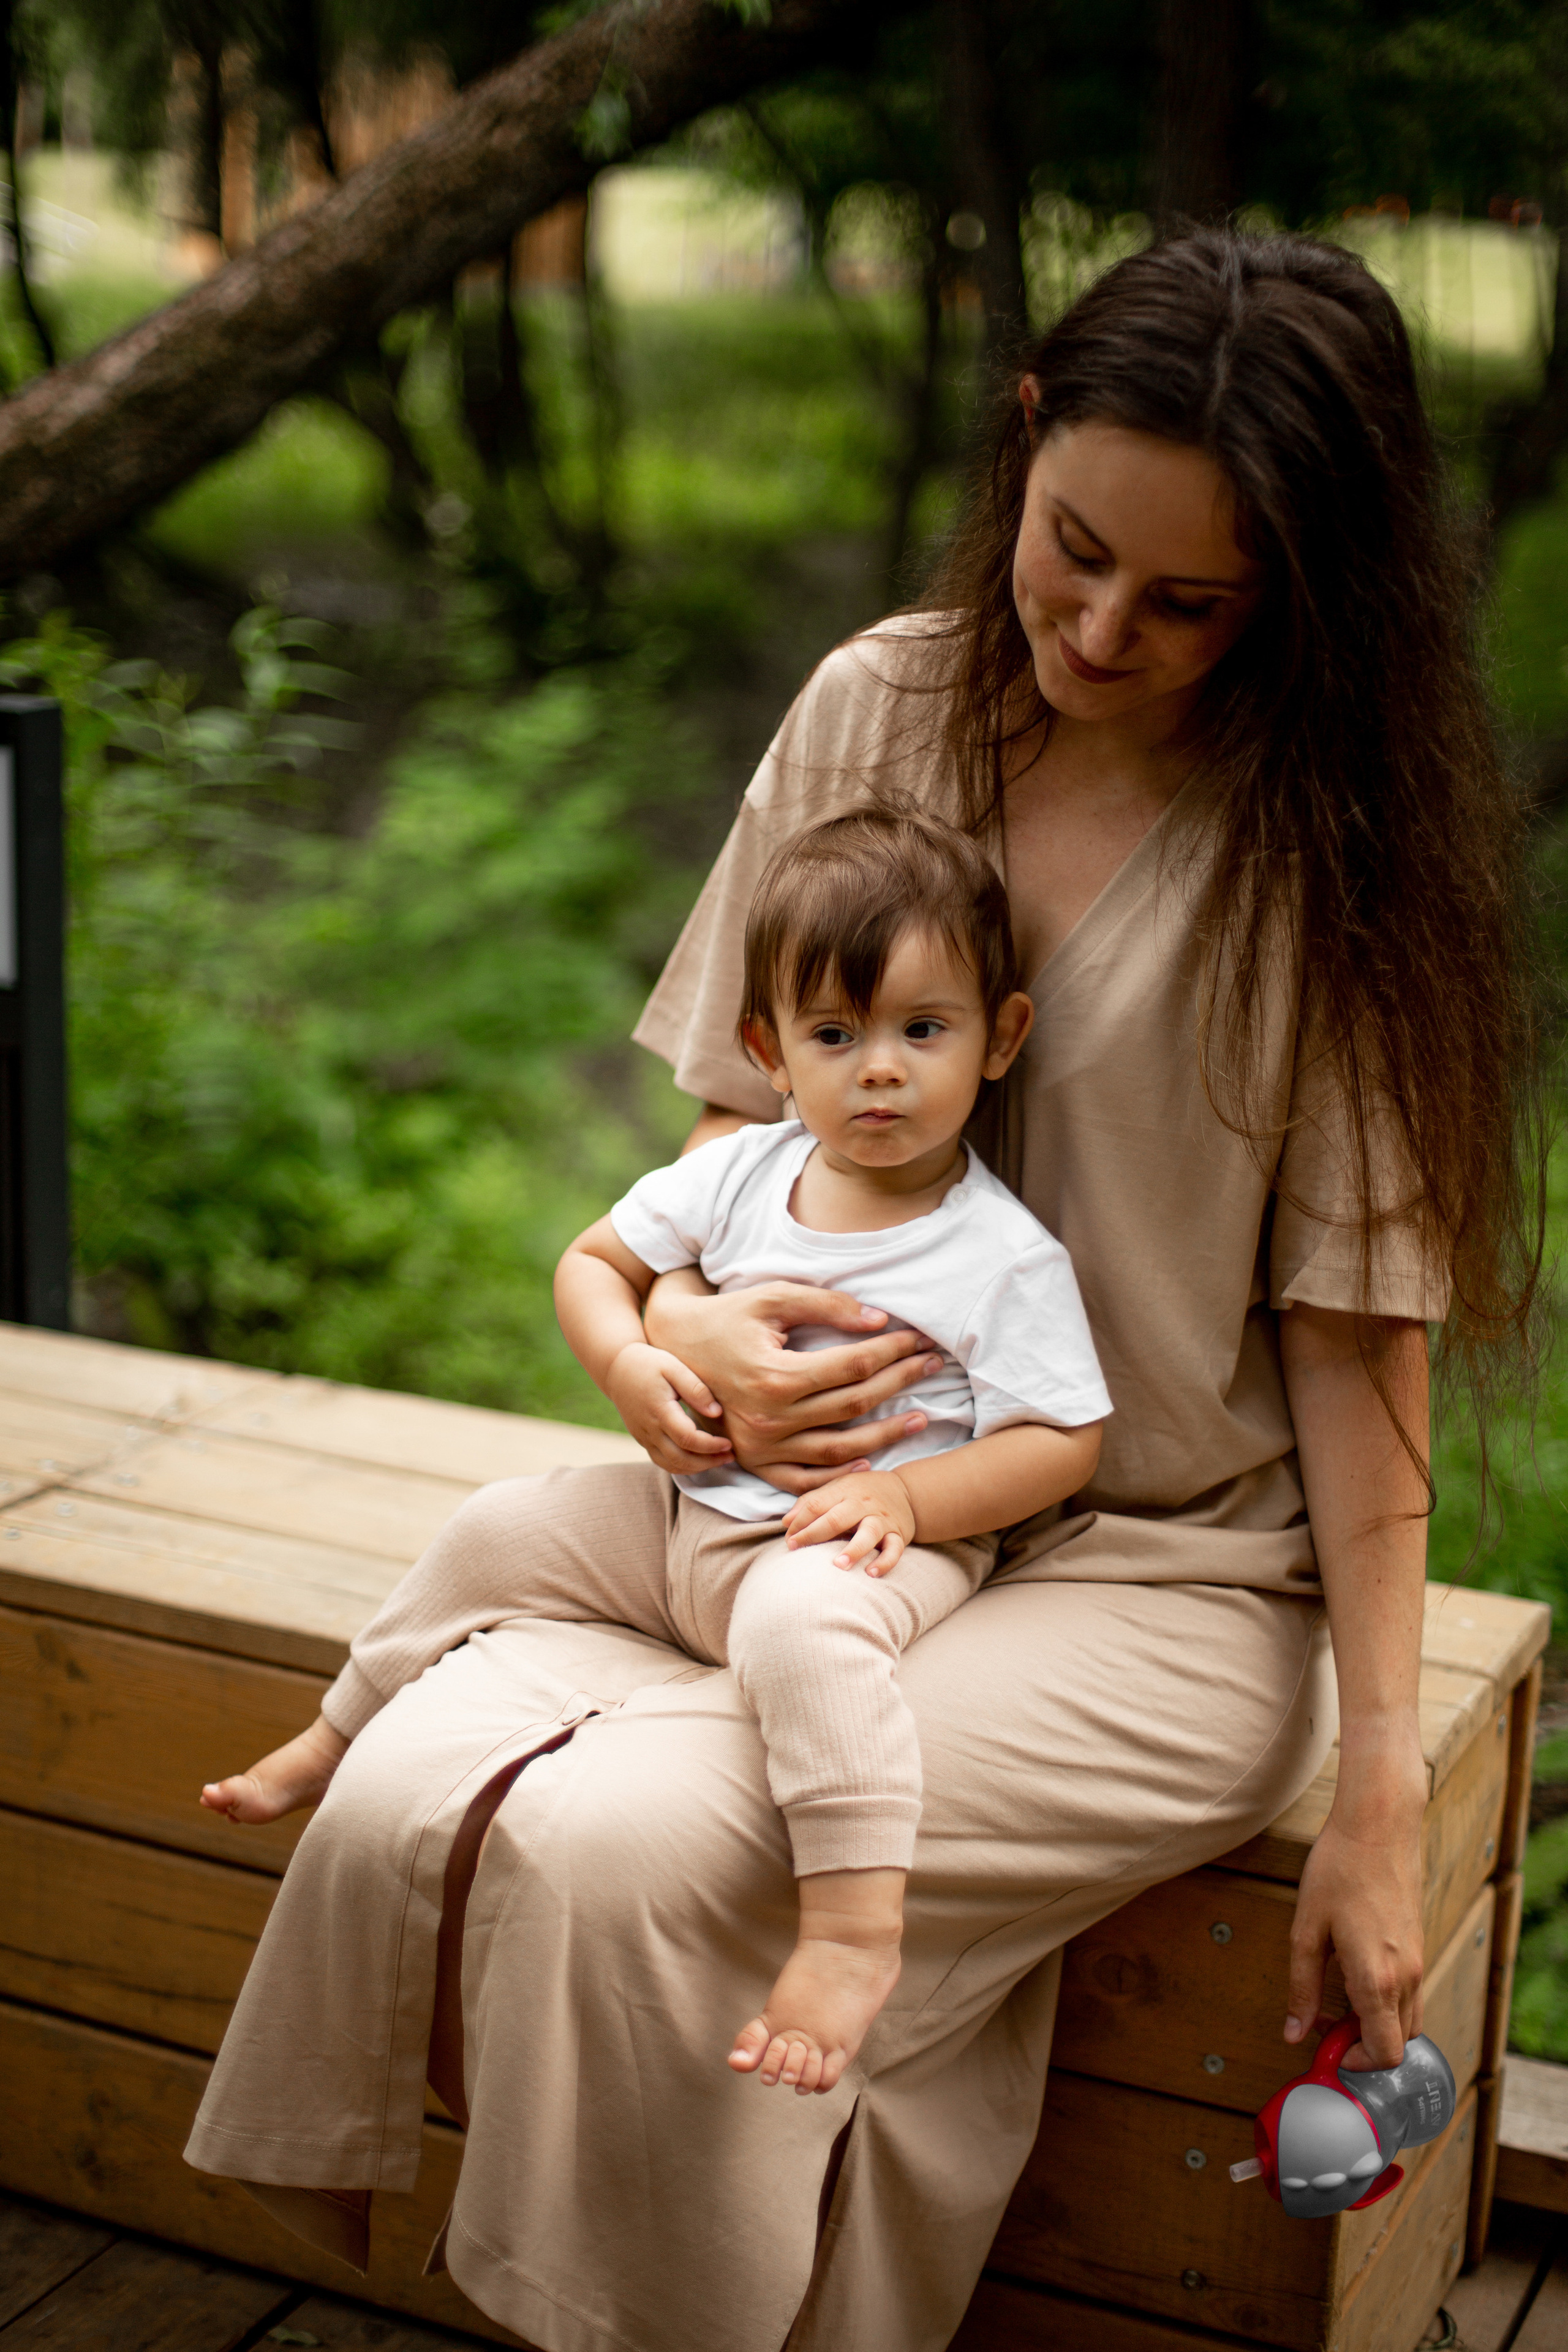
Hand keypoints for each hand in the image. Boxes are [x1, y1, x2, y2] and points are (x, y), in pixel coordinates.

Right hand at [605, 1342, 734, 1475]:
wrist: (616, 1369)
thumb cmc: (649, 1364)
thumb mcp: (673, 1367)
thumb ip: (696, 1389)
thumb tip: (716, 1412)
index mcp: (659, 1411)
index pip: (687, 1439)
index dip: (710, 1446)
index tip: (728, 1443)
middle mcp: (649, 1429)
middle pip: (680, 1459)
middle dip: (708, 1462)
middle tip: (729, 1456)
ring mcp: (644, 1437)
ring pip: (670, 1465)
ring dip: (696, 1468)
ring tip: (718, 1460)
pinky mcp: (642, 1439)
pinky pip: (661, 1461)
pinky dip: (681, 1466)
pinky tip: (698, 1459)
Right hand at [642, 1278, 938, 1493]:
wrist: (672, 1347)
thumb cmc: (728, 1316)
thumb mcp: (773, 1298)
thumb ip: (826, 1306)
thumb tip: (878, 1321)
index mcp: (775, 1376)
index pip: (853, 1366)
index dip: (893, 1352)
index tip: (919, 1340)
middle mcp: (769, 1418)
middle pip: (854, 1405)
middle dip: (900, 1383)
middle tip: (931, 1366)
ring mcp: (759, 1446)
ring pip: (839, 1450)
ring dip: (885, 1435)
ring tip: (919, 1417)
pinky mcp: (753, 1460)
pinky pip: (802, 1480)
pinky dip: (838, 1476)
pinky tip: (870, 1459)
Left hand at [783, 1470, 915, 1574]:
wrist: (907, 1491)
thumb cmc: (861, 1492)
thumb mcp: (836, 1488)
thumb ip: (810, 1502)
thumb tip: (786, 1523)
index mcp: (844, 1490)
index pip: (816, 1504)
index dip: (799, 1522)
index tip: (789, 1541)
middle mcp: (863, 1504)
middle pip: (837, 1517)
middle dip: (815, 1534)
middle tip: (797, 1549)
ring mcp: (881, 1519)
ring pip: (868, 1532)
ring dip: (853, 1549)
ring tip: (839, 1565)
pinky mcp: (899, 1534)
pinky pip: (894, 1549)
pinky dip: (885, 1562)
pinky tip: (871, 1573)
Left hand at [1285, 1761, 1426, 2070]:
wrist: (1379, 1826)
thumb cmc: (1340, 1870)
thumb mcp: (1307, 1930)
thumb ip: (1302, 1988)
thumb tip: (1294, 2033)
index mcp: (1377, 1980)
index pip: (1384, 2053)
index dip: (1355, 2062)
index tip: (1325, 2048)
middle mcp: (1405, 1977)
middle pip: (1398, 2043)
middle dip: (1364, 2046)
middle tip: (1326, 2027)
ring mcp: (1416, 1961)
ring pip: (1407, 2019)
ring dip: (1376, 2024)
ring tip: (1336, 2000)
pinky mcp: (1417, 1945)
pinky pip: (1409, 1992)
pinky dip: (1385, 2001)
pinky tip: (1352, 1973)